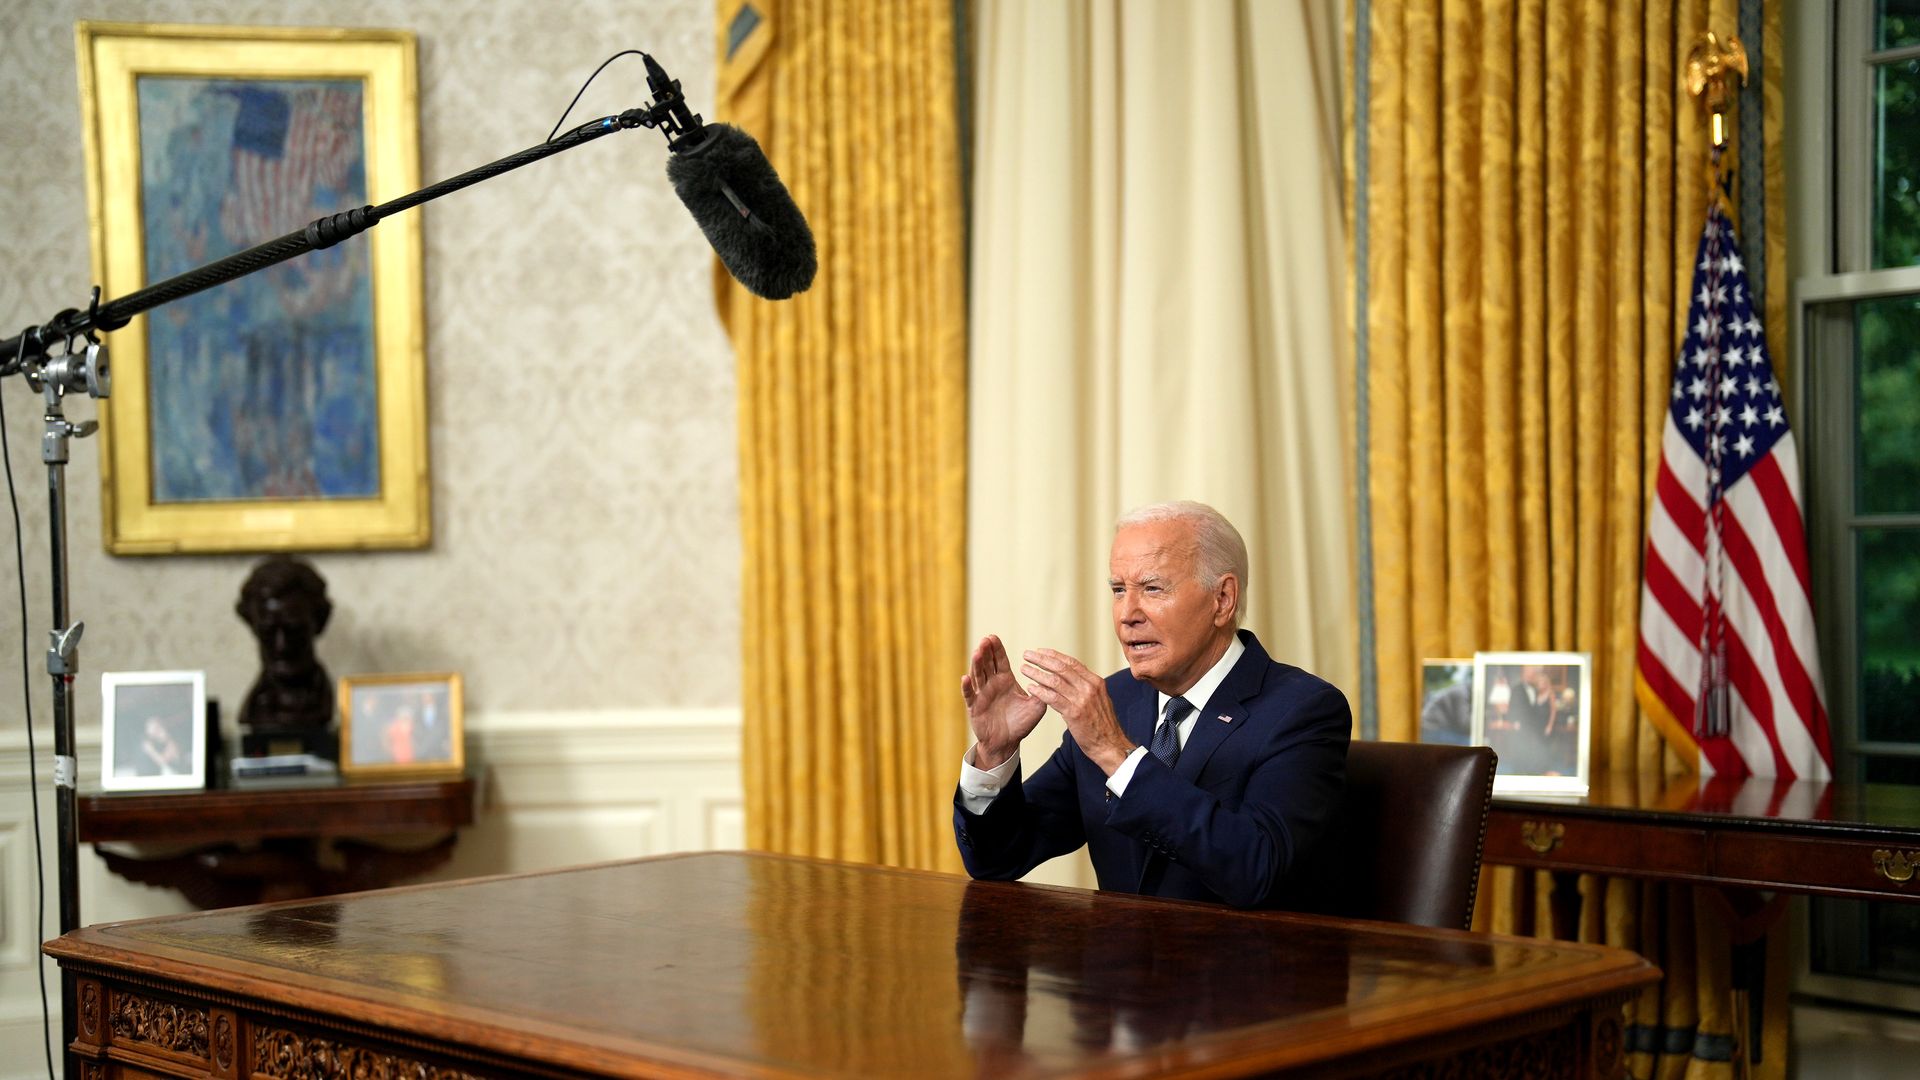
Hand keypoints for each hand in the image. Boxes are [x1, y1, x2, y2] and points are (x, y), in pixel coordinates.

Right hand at [962, 635, 1045, 767]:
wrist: (1007, 742)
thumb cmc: (1020, 723)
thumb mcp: (1036, 707)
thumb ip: (1043, 693)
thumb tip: (1051, 679)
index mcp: (1006, 680)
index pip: (1000, 660)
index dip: (997, 649)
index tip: (993, 636)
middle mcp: (992, 684)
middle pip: (987, 663)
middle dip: (986, 651)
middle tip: (986, 640)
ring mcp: (982, 694)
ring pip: (978, 675)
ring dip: (976, 664)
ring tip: (977, 653)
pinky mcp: (974, 707)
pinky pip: (969, 695)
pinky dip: (967, 687)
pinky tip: (965, 678)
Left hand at [1020, 648, 1133, 774]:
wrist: (1110, 745)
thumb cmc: (1102, 725)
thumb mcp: (1099, 700)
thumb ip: (1086, 688)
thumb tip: (1072, 678)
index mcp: (1095, 681)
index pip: (1072, 662)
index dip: (1054, 655)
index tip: (1040, 651)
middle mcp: (1089, 687)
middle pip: (1061, 668)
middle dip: (1042, 660)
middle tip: (1027, 655)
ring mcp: (1082, 700)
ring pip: (1055, 681)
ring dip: (1037, 673)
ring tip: (1024, 669)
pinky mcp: (1074, 713)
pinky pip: (1053, 698)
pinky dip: (1040, 691)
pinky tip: (1030, 688)